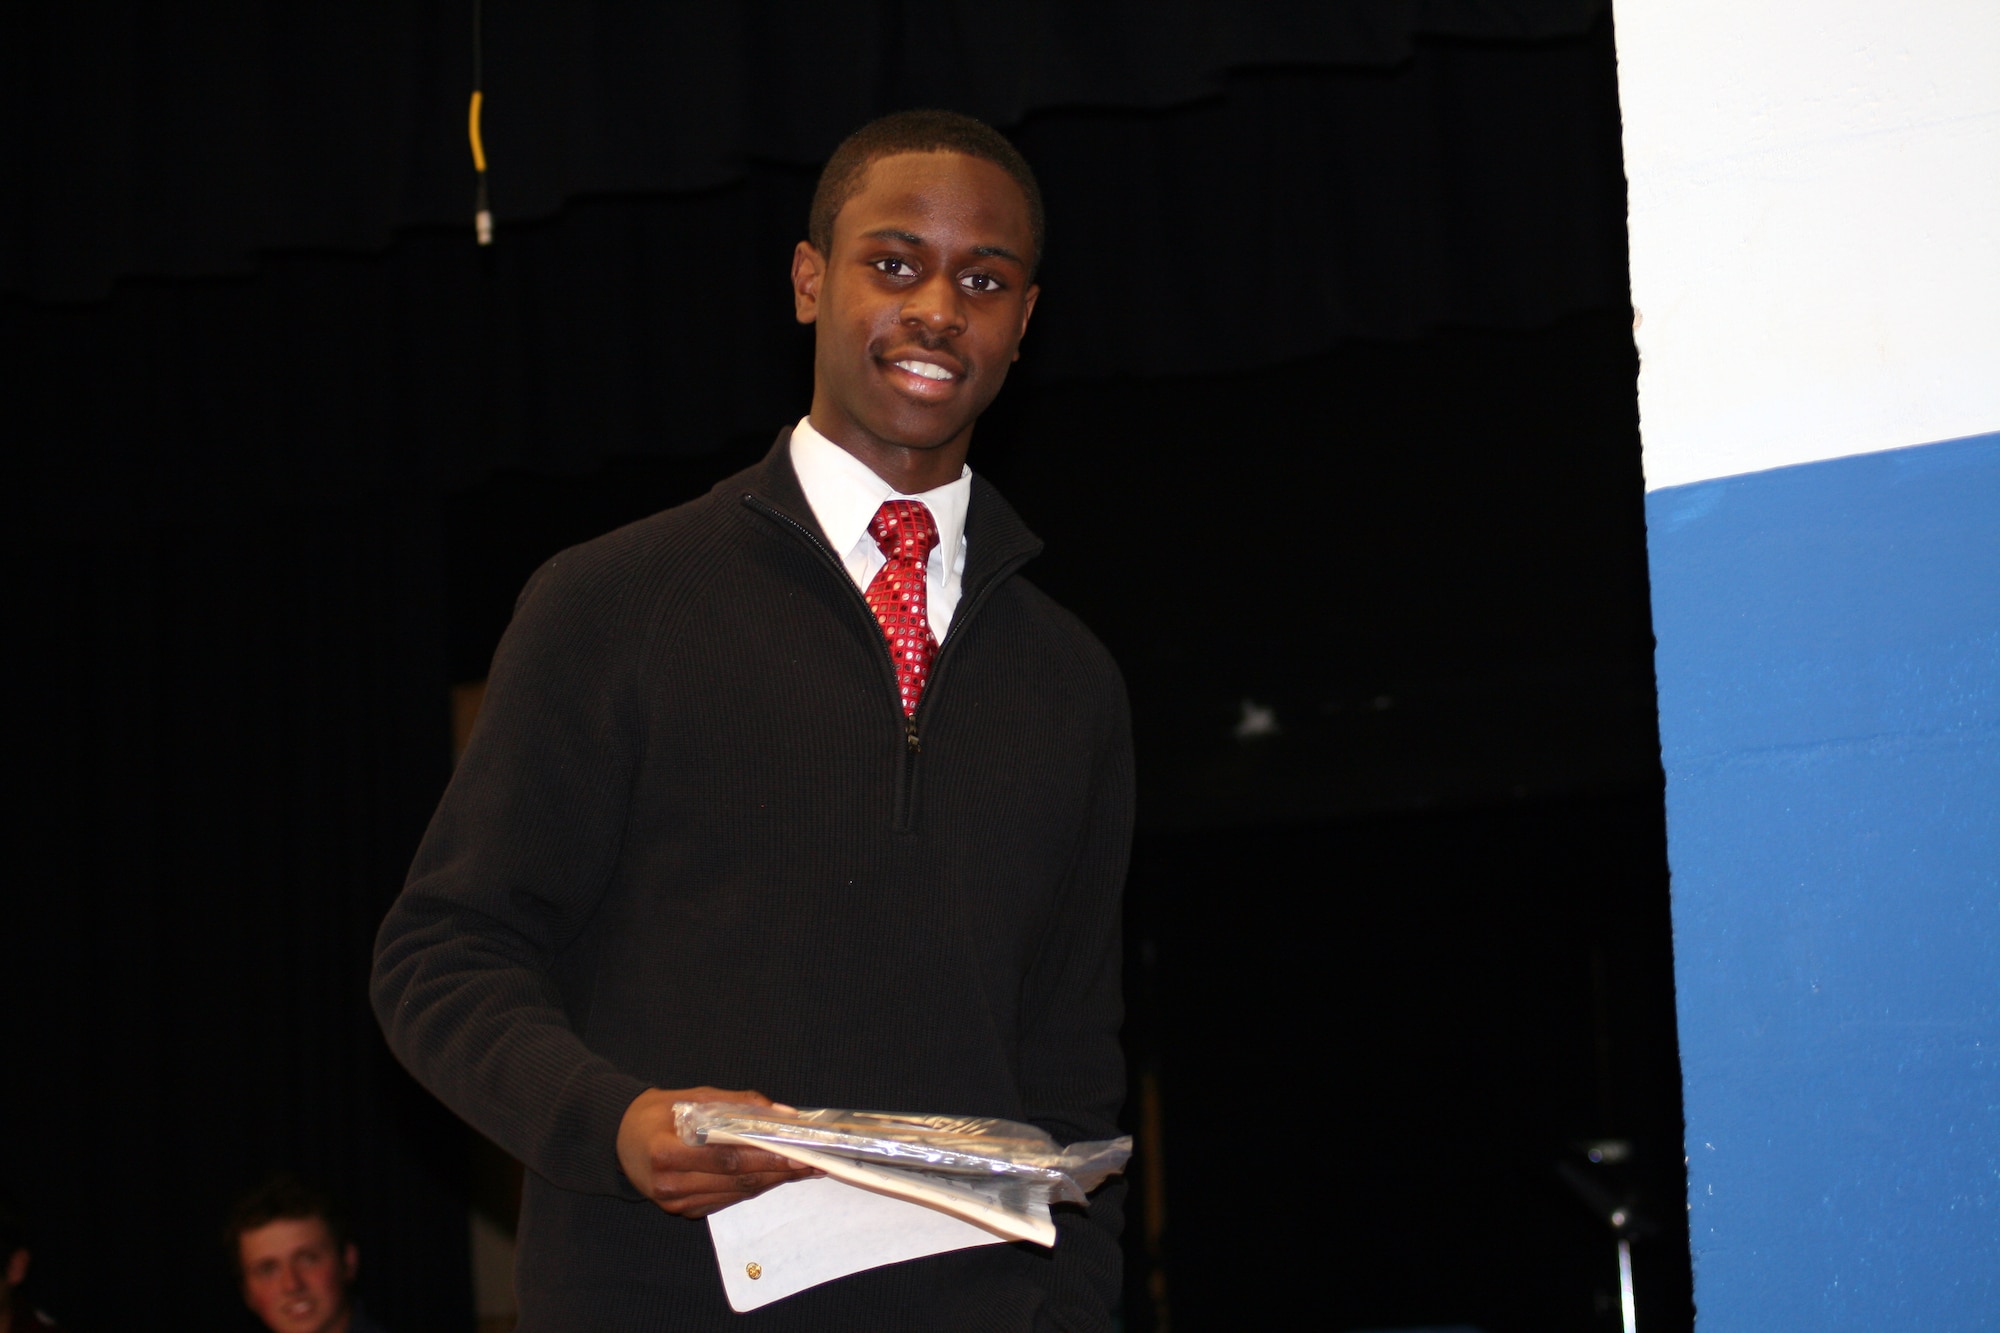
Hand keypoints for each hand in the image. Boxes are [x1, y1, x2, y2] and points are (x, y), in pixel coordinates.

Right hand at [616, 1086, 817, 1217]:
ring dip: (771, 1182)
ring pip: (734, 1194)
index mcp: (666, 1152)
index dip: (766, 1158)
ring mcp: (675, 1202)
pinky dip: (751, 1188)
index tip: (797, 1153)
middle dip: (778, 1172)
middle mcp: (669, 1184)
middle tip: (811, 1163)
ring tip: (800, 1170)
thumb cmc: (657, 1113)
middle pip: (736, 1181)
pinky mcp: (682, 1211)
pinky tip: (772, 1177)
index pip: (728, 1158)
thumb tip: (781, 1113)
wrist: (620, 1139)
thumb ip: (737, 1105)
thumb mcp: (693, 1097)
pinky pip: (725, 1201)